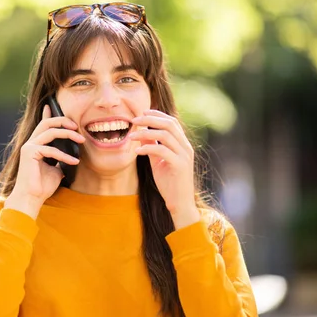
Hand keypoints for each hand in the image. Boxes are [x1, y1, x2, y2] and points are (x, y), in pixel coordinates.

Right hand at [5, 105, 84, 218]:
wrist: (32, 198)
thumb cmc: (43, 185)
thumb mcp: (57, 169)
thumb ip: (61, 158)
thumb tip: (74, 155)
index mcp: (37, 144)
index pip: (43, 124)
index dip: (48, 113)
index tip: (54, 105)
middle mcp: (31, 143)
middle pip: (47, 122)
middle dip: (64, 121)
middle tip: (77, 127)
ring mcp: (29, 147)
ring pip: (50, 131)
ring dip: (68, 134)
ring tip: (81, 140)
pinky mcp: (29, 153)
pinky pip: (50, 149)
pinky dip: (64, 155)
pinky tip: (74, 161)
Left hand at [129, 110, 199, 228]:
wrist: (180, 204)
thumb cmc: (169, 184)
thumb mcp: (158, 162)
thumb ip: (153, 147)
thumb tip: (142, 134)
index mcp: (183, 145)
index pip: (172, 122)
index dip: (157, 114)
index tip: (142, 112)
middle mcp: (186, 147)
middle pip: (169, 124)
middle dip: (150, 119)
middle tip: (134, 120)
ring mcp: (184, 156)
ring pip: (165, 135)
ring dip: (145, 133)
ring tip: (131, 136)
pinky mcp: (180, 165)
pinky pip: (162, 150)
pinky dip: (148, 148)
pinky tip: (137, 152)